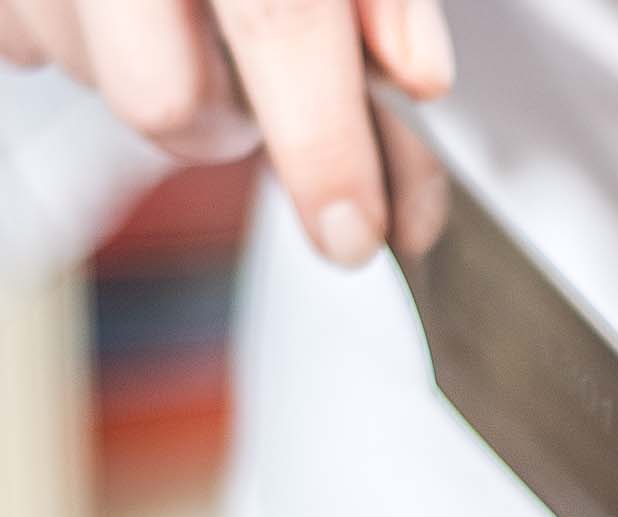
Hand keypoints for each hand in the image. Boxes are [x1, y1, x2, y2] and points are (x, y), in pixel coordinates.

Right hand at [0, 0, 452, 265]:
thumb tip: (415, 75)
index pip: (281, 25)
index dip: (326, 151)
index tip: (353, 230)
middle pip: (162, 100)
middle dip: (227, 126)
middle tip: (264, 83)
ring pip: (91, 78)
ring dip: (155, 70)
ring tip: (185, 4)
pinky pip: (25, 38)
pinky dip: (79, 29)